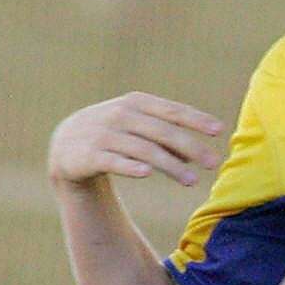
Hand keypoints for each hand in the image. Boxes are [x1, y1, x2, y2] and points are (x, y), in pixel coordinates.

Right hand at [47, 94, 223, 189]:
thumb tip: (198, 154)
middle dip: (190, 147)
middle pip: (161, 132)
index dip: (195, 119)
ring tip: (192, 181)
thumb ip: (169, 137)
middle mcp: (120, 115)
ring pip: (143, 150)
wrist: (66, 145)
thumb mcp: (140, 128)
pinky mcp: (88, 155)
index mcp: (136, 103)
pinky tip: (146, 173)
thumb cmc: (115, 134)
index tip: (219, 130)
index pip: (171, 111)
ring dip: (170, 165)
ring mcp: (102, 134)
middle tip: (214, 164)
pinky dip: (129, 166)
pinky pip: (112, 161)